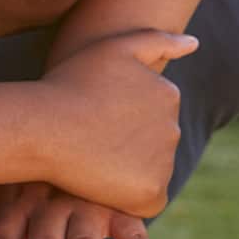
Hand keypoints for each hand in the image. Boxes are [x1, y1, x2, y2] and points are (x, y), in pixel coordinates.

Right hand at [40, 30, 192, 217]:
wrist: (43, 127)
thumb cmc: (69, 84)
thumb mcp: (112, 47)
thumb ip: (156, 40)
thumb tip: (195, 43)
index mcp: (168, 94)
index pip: (146, 113)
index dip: (113, 115)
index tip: (89, 112)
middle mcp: (174, 128)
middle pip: (147, 143)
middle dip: (121, 142)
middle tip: (84, 136)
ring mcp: (164, 163)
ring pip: (145, 170)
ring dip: (121, 168)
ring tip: (87, 156)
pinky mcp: (151, 194)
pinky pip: (143, 199)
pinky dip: (123, 195)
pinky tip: (96, 180)